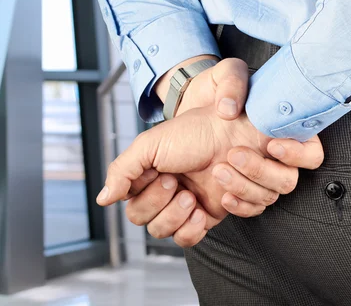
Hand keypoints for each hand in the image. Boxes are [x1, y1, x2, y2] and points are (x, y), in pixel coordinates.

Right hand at [100, 106, 323, 245]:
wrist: (232, 127)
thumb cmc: (193, 130)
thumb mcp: (151, 144)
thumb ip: (124, 169)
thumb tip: (103, 199)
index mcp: (151, 182)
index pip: (136, 213)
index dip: (149, 200)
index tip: (168, 176)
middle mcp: (170, 197)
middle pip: (155, 229)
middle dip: (167, 209)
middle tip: (182, 186)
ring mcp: (194, 206)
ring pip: (178, 236)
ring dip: (187, 217)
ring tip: (196, 194)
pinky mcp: (218, 211)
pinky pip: (203, 235)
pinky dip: (202, 227)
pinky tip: (215, 203)